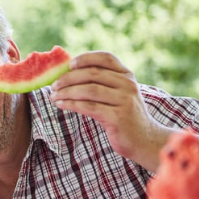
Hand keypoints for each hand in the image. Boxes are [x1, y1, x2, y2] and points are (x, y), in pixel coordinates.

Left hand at [50, 51, 169, 170]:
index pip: (106, 58)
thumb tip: (67, 73)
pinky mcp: (118, 117)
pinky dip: (71, 104)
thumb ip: (102, 83)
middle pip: (92, 74)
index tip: (70, 64)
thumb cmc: (123, 116)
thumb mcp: (118, 95)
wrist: (144, 140)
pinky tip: (61, 105)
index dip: (86, 58)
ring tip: (53, 96)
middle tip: (53, 85)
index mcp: (127, 76)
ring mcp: (124, 101)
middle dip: (69, 78)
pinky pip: (89, 107)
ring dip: (67, 92)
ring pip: (89, 90)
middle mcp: (128, 85)